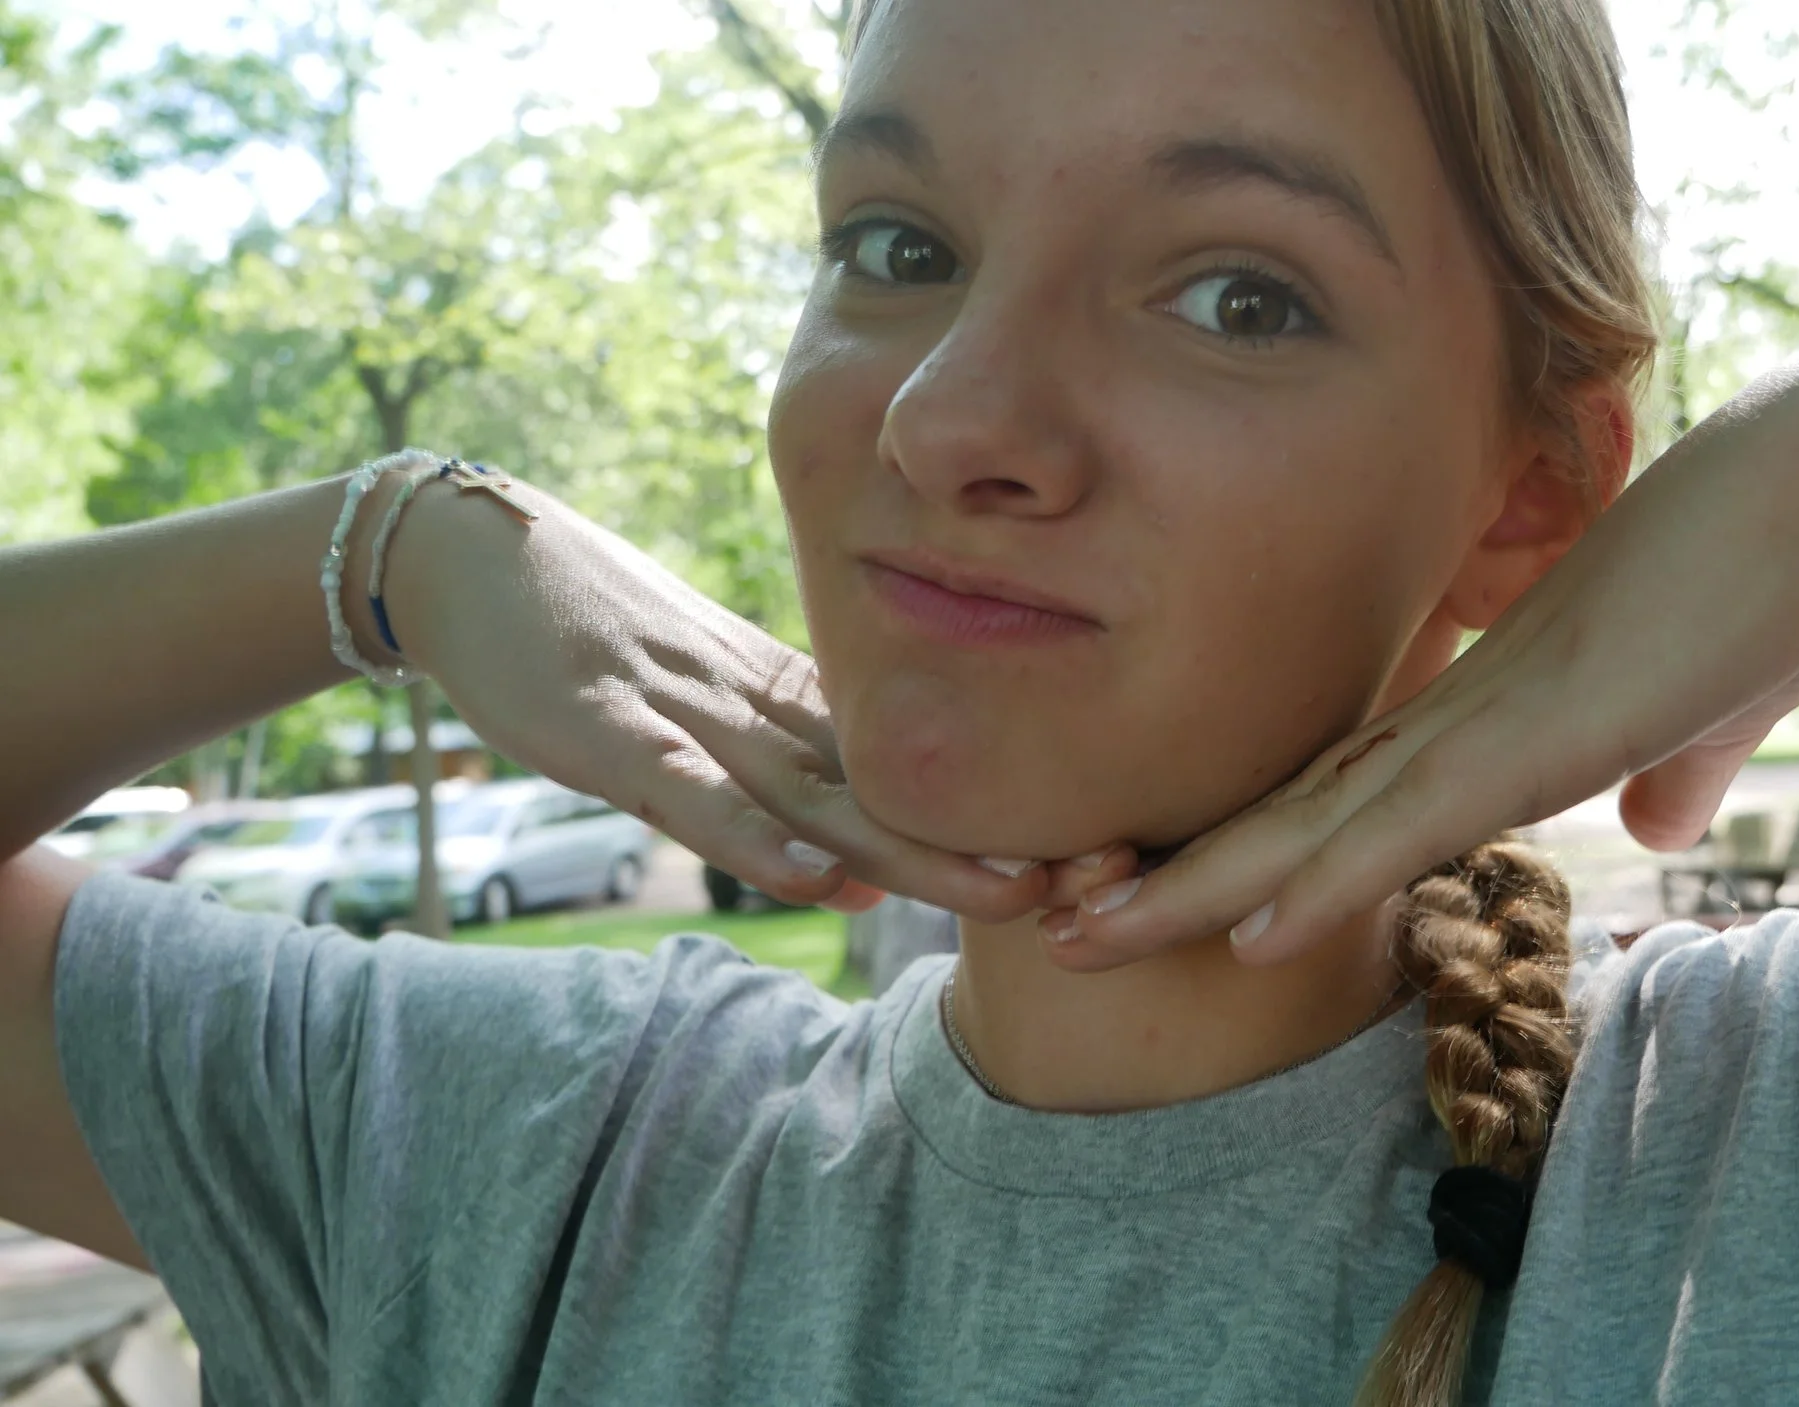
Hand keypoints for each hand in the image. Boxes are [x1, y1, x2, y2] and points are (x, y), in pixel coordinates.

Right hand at [380, 475, 1047, 921]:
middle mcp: (757, 712)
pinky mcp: (606, 732)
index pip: (909, 773)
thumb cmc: (589, 640)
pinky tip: (809, 878)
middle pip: (889, 791)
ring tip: (1003, 890)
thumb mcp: (695, 714)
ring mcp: (685, 719)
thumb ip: (769, 783)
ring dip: (910, 849)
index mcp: (787, 706)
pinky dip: (747, 838)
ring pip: (816, 795)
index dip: (998, 819)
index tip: (1095, 861)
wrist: (471, 557)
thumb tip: (845, 874)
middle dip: (989, 844)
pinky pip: (687, 792)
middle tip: (1098, 885)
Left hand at [1050, 356, 1798, 967]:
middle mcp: (1462, 710)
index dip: (1241, 853)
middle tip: (1049, 921)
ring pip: (1316, 821)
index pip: (1335, 794)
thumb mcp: (1703, 707)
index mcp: (1487, 708)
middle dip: (1172, 874)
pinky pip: (1416, 818)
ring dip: (1200, 888)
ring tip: (1081, 938)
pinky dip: (1330, 878)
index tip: (1153, 898)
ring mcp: (1497, 716)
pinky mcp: (1553, 726)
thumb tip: (1656, 824)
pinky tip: (1248, 931)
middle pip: (1288, 809)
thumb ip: (1666, 766)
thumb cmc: (1779, 576)